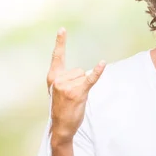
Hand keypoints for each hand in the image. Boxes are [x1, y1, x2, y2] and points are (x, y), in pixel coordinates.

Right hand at [46, 28, 105, 142]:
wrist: (61, 126)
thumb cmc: (61, 107)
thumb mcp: (58, 90)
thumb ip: (65, 78)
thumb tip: (85, 72)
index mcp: (52, 77)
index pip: (57, 56)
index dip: (60, 42)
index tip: (62, 29)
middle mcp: (58, 79)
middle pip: (79, 70)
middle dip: (80, 82)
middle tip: (72, 96)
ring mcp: (68, 86)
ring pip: (85, 76)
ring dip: (84, 87)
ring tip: (76, 99)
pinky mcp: (79, 92)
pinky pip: (91, 78)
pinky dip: (98, 71)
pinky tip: (103, 63)